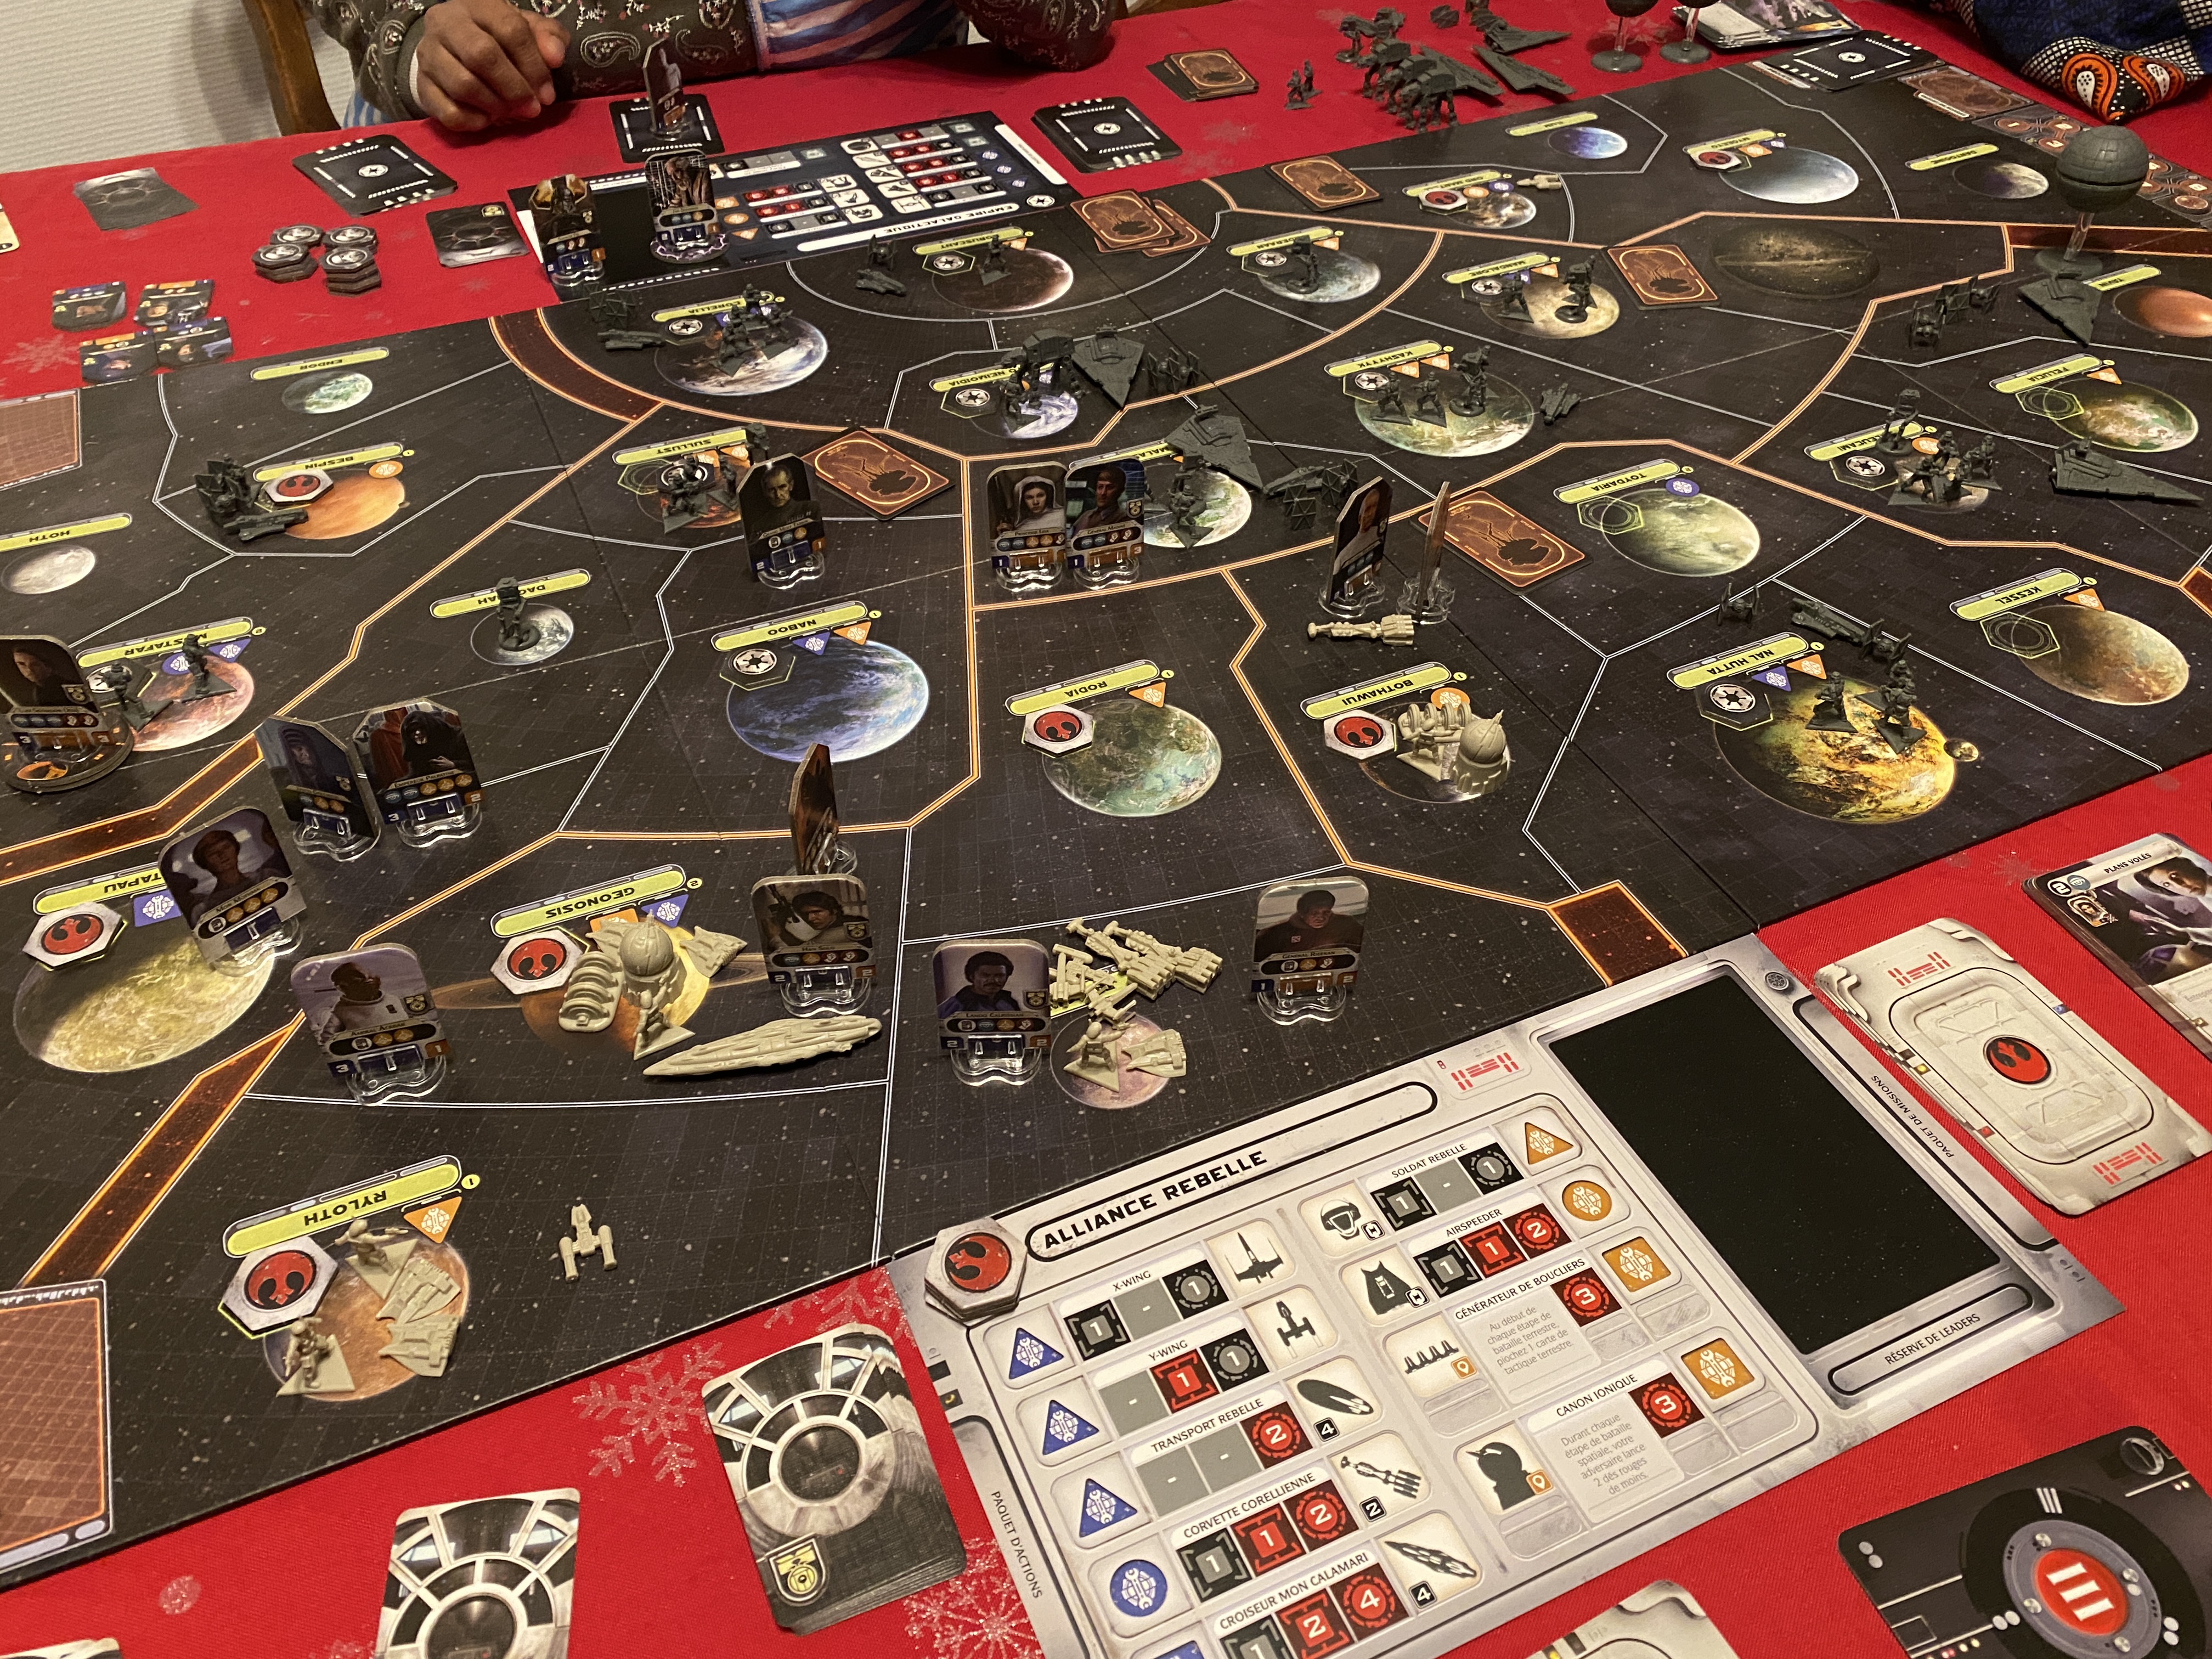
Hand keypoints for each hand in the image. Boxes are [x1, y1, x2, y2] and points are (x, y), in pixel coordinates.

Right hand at [417, 0, 569, 130]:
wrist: (451, 48)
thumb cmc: (498, 39)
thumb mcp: (527, 30)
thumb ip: (548, 38)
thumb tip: (555, 57)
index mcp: (477, 5)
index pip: (510, 29)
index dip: (533, 65)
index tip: (547, 93)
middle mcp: (446, 23)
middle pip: (482, 55)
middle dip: (513, 88)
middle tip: (531, 108)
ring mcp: (429, 54)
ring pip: (463, 85)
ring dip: (495, 106)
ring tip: (510, 112)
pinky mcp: (422, 85)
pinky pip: (448, 112)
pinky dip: (473, 121)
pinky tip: (486, 119)